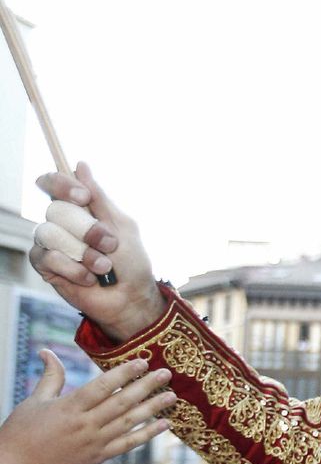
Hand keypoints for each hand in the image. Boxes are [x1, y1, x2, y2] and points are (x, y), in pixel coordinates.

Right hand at [0, 351, 174, 463]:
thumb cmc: (22, 431)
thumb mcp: (35, 400)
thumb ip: (50, 376)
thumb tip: (47, 351)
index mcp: (69, 408)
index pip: (102, 387)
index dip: (124, 373)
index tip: (142, 362)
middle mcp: (85, 425)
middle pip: (122, 403)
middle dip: (146, 387)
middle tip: (166, 374)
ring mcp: (94, 443)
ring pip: (129, 423)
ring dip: (153, 409)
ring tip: (171, 396)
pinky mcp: (99, 457)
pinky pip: (128, 444)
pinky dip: (147, 434)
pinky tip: (164, 425)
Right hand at [30, 164, 166, 341]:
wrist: (131, 298)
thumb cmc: (132, 263)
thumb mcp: (122, 226)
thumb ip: (100, 198)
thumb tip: (80, 165)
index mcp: (78, 208)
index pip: (52, 183)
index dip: (60, 184)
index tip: (83, 196)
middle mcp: (60, 222)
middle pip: (56, 209)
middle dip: (88, 230)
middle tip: (110, 245)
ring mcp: (51, 243)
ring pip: (51, 233)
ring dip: (84, 253)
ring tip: (104, 267)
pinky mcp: (45, 265)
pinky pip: (48, 257)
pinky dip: (74, 269)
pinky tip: (89, 279)